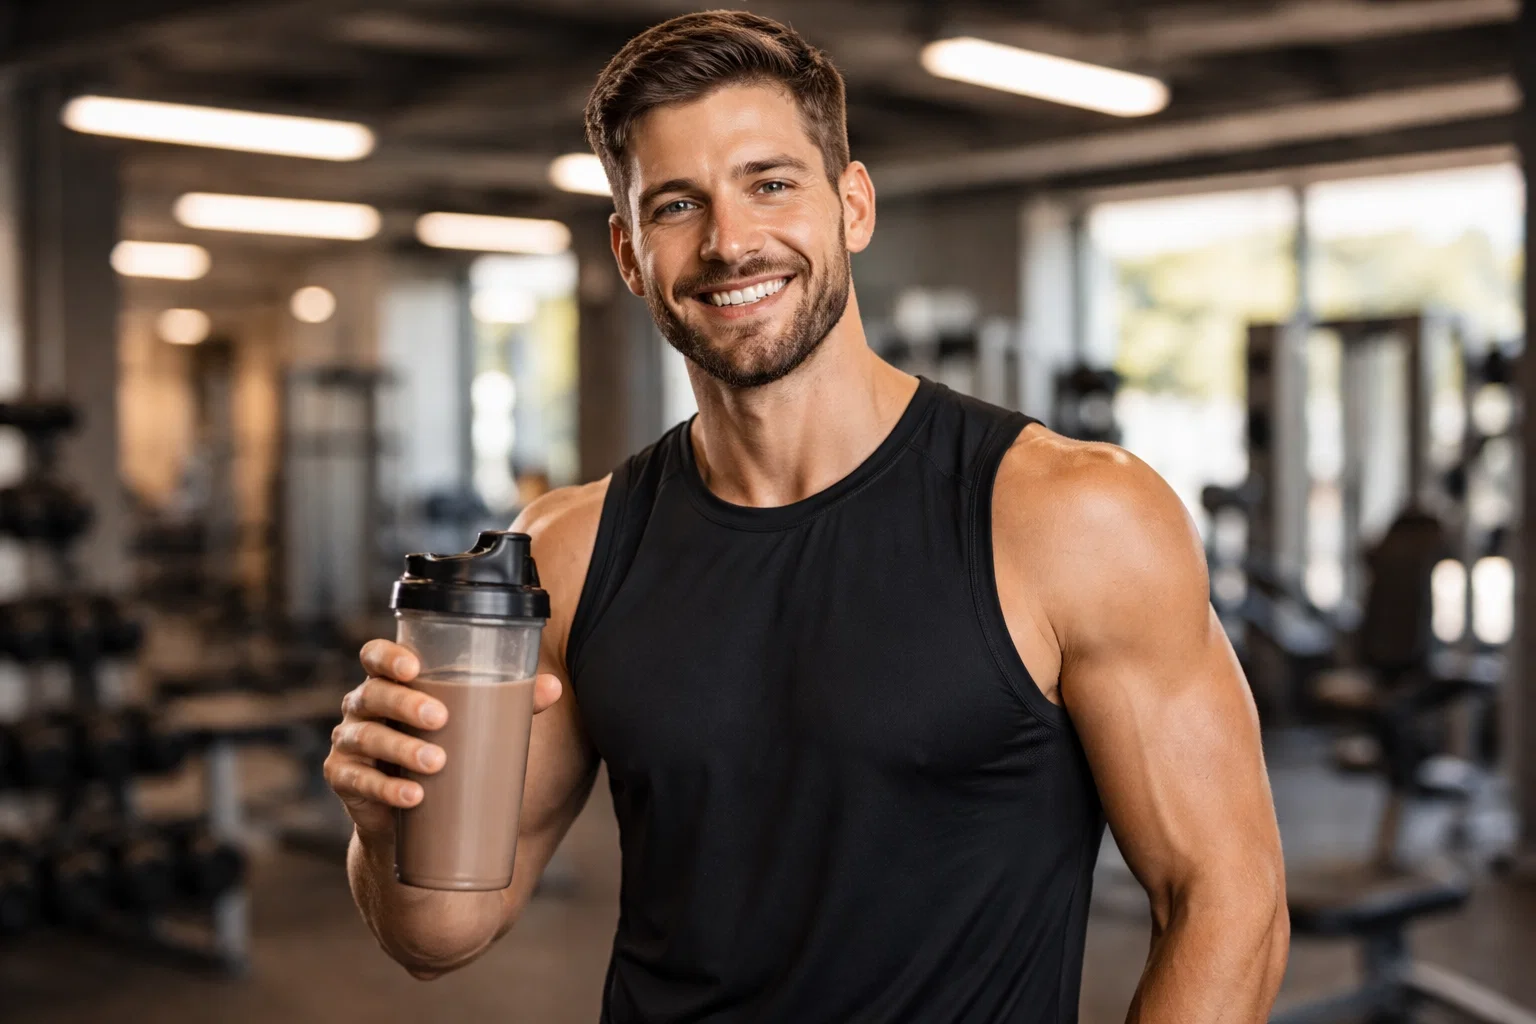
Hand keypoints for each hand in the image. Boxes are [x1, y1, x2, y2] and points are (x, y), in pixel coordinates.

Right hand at [325, 639, 564, 838]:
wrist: (411, 814)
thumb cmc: (444, 749)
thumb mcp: (473, 723)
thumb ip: (511, 702)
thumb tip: (553, 687)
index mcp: (390, 682)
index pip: (375, 655)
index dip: (387, 657)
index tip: (413, 667)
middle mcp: (363, 706)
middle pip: (373, 694)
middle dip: (405, 704)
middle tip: (441, 718)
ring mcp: (349, 742)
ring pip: (367, 737)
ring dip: (402, 749)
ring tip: (436, 763)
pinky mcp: (344, 778)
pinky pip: (358, 780)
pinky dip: (386, 789)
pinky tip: (412, 797)